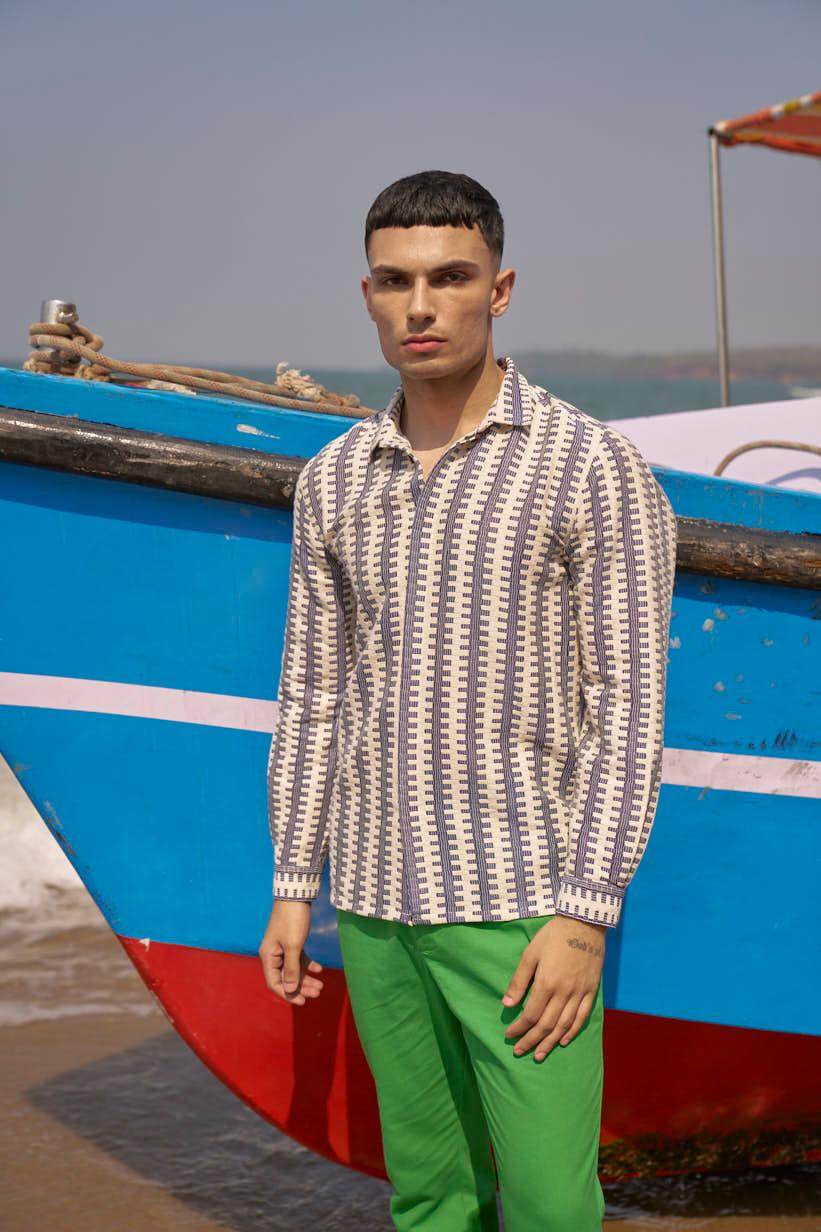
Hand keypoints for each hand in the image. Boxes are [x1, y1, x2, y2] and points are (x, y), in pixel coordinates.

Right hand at [259, 899, 324, 1005]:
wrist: (295, 896)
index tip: (302, 1002)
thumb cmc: (292, 920)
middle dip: (301, 987)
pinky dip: (308, 964)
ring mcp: (282, 948)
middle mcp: (273, 954)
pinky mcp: (292, 941)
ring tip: (321, 985)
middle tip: (317, 992)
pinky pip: (299, 958)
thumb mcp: (293, 946)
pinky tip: (320, 969)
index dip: (287, 994)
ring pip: (294, 969)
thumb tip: (289, 989)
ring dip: (306, 978)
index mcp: (269, 956)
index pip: (274, 982)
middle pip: (286, 977)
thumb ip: (291, 969)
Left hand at [501, 915, 604, 1059]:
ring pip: (564, 1025)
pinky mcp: (591, 990)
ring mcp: (580, 993)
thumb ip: (519, 981)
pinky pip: (583, 1017)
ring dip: (550, 1042)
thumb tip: (506, 1004)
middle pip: (546, 1024)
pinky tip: (563, 1040)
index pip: (530, 1014)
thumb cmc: (553, 936)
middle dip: (531, 1040)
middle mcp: (564, 992)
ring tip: (539, 1054)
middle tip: (519, 1052)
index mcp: (547, 983)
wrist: (584, 923)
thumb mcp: (531, 954)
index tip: (509, 1035)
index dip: (519, 1028)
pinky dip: (572, 1031)